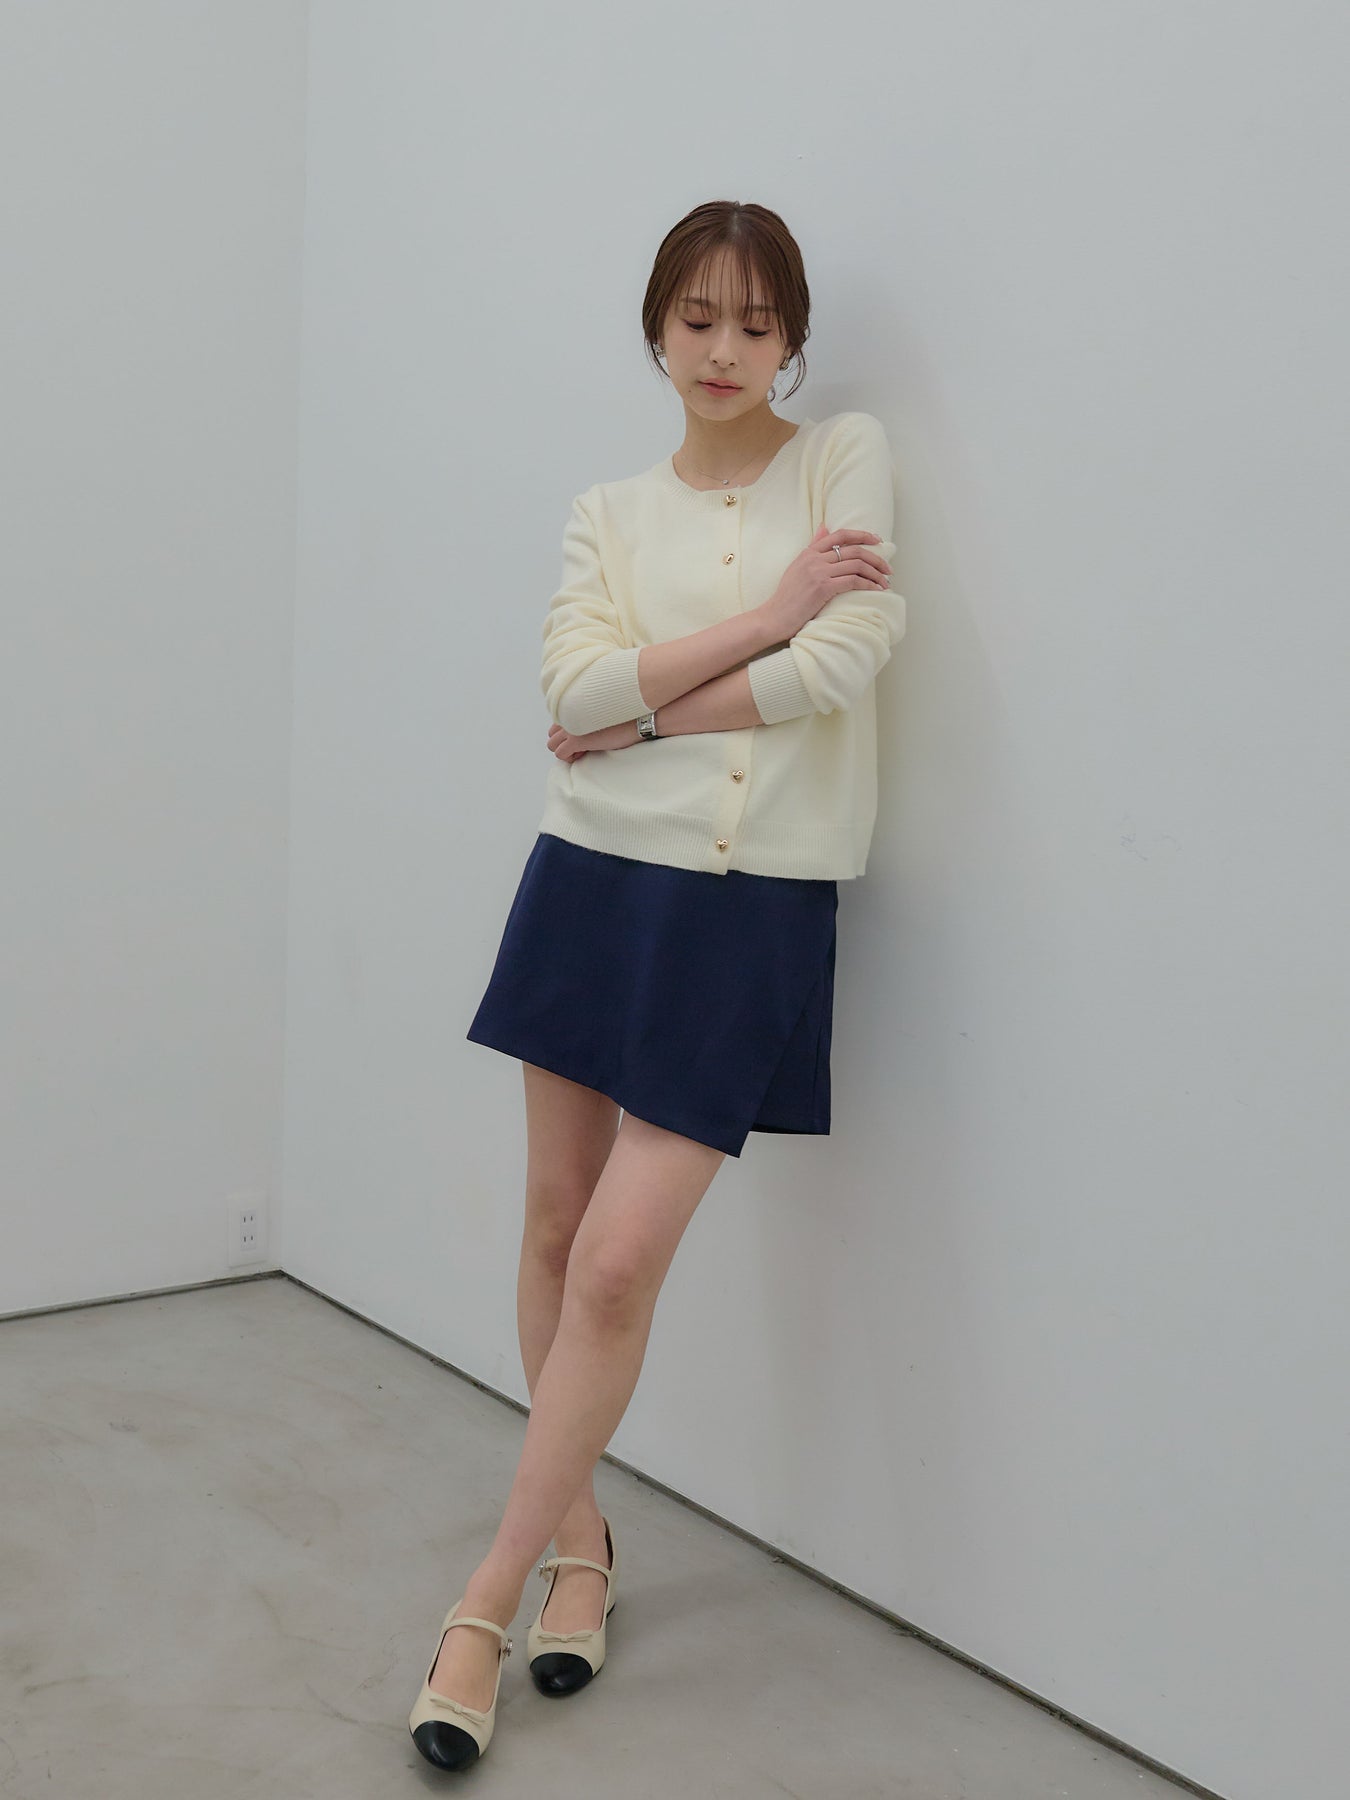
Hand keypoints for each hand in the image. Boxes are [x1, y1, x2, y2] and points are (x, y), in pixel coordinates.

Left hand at [547, 719, 639, 760]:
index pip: (558, 722)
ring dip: (565, 750)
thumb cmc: (628, 716)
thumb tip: (590, 727)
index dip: (570, 733)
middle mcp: (570, 715)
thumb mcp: (605, 712)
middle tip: (582, 745)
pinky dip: (570, 758)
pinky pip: (560, 754)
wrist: (638, 719)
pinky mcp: (576, 740)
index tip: (585, 736)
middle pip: (551, 734)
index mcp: (576, 705)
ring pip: (552, 744)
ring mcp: (571, 727)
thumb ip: (591, 715)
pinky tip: (585, 753)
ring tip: (583, 750)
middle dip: (564, 742)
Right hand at [757, 524, 890, 641]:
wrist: (774, 617)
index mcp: (809, 551)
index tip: (877, 540)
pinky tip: (876, 590)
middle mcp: (814, 558)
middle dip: (876, 558)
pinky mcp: (823, 587)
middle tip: (888, 568)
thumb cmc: (787, 597)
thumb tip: (824, 527)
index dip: (862, 535)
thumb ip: (813, 547)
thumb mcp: (797, 567)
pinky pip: (853, 580)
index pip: (840, 534)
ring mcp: (818, 572)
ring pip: (857, 564)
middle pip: (854, 549)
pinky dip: (869, 584)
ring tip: (885, 582)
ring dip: (876, 573)